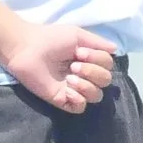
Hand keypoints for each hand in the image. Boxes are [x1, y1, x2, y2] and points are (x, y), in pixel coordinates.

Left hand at [1, 19, 117, 111]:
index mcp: (88, 60)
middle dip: (93, 72)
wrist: (26, 48)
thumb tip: (115, 49)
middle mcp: (84, 75)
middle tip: (74, 64)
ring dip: (87, 85)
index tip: (79, 52)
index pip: (108, 66)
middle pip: (106, 81)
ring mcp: (73, 89)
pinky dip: (78, 99)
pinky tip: (68, 90)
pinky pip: (80, 108)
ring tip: (70, 77)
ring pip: (96, 96)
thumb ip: (97, 42)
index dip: (98, 60)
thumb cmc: (50, 38)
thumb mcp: (77, 35)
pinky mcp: (61, 100)